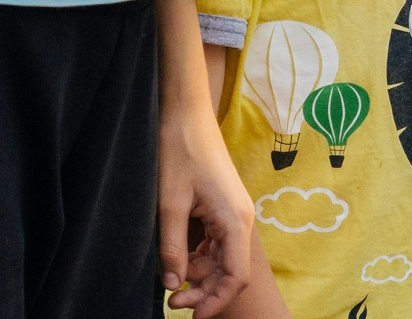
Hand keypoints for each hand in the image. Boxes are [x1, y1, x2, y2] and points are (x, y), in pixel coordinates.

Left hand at [158, 103, 253, 316]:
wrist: (186, 113)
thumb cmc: (179, 151)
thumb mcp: (170, 204)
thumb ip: (173, 248)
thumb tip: (175, 284)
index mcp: (234, 220)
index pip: (235, 275)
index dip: (216, 301)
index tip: (191, 316)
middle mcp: (241, 219)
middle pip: (230, 270)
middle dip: (206, 291)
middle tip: (173, 301)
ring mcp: (233, 212)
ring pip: (223, 258)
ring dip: (202, 274)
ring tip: (173, 282)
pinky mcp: (224, 206)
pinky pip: (217, 242)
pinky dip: (201, 256)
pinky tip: (181, 260)